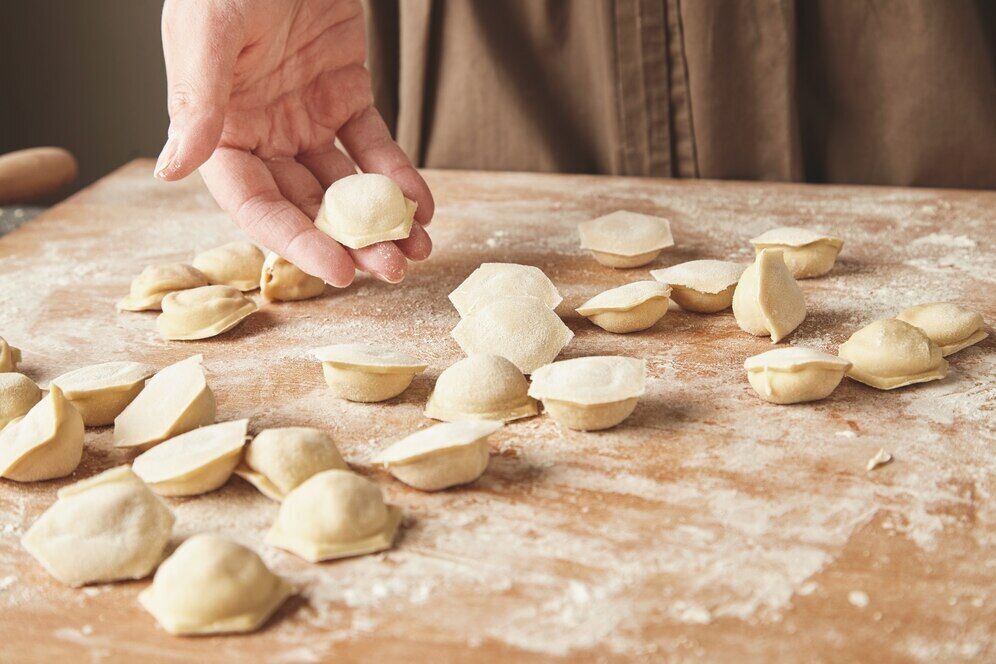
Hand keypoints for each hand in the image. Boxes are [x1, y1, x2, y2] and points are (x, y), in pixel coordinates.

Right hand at [157, 0, 431, 285]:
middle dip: (349, 241)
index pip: (255, 204)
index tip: (338, 271)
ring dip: (380, 220)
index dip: (296, 242)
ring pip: (344, 184)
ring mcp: (305, 117)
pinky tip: (421, 205)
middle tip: (391, 269)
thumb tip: (170, 170)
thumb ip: (196, 102)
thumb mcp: (209, 31)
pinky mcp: (345, 94)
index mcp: (219, 130)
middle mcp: (261, 133)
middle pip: (307, 204)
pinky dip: (398, 177)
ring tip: (415, 250)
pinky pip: (374, 146)